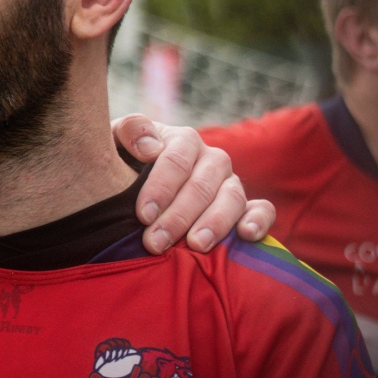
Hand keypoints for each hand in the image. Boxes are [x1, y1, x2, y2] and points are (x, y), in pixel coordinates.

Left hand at [111, 115, 275, 254]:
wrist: (133, 177)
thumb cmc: (123, 161)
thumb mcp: (115, 140)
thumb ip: (129, 131)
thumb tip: (151, 147)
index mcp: (183, 140)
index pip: (176, 160)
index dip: (160, 187)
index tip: (143, 214)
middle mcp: (211, 159)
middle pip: (201, 186)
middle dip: (178, 216)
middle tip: (155, 243)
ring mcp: (230, 181)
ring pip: (232, 198)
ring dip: (215, 223)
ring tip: (196, 246)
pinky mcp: (245, 205)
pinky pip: (262, 209)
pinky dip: (259, 220)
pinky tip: (246, 235)